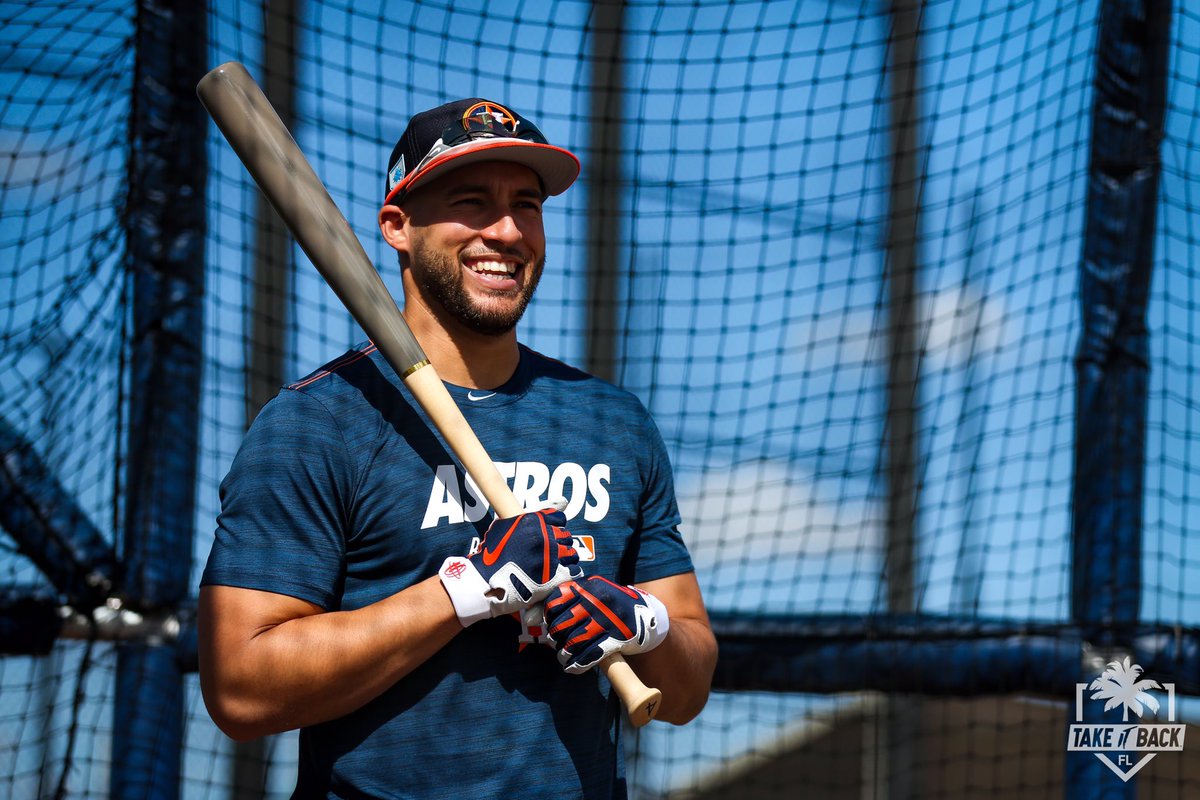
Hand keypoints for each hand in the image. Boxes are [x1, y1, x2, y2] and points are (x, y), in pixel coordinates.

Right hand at [439, 509, 582, 626]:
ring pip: (571, 553)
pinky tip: (562, 575)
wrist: (485, 580)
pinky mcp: (555, 576)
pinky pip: (573, 571)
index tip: (551, 534)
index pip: (559, 519)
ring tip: (557, 564)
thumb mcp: (503, 526)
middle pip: (566, 536)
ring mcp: (551, 556)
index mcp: (535, 522)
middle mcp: (546, 536)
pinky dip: (569, 573)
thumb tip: (547, 508)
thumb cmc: (491, 553)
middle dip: (560, 543)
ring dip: (565, 558)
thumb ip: (524, 517)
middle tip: (551, 551)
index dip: (556, 527)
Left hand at [544, 576, 669, 673]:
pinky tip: (572, 667)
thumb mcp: (589, 594)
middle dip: (556, 638)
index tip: (552, 623)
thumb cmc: (609, 605)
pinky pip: (590, 655)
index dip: (549, 617)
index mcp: (588, 586)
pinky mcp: (617, 639)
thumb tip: (527, 618)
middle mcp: (597, 601)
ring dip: (564, 654)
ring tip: (564, 656)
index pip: (555, 602)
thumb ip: (561, 602)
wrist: (647, 615)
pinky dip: (577, 665)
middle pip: (562, 625)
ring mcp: (608, 620)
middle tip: (558, 642)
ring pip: (574, 642)